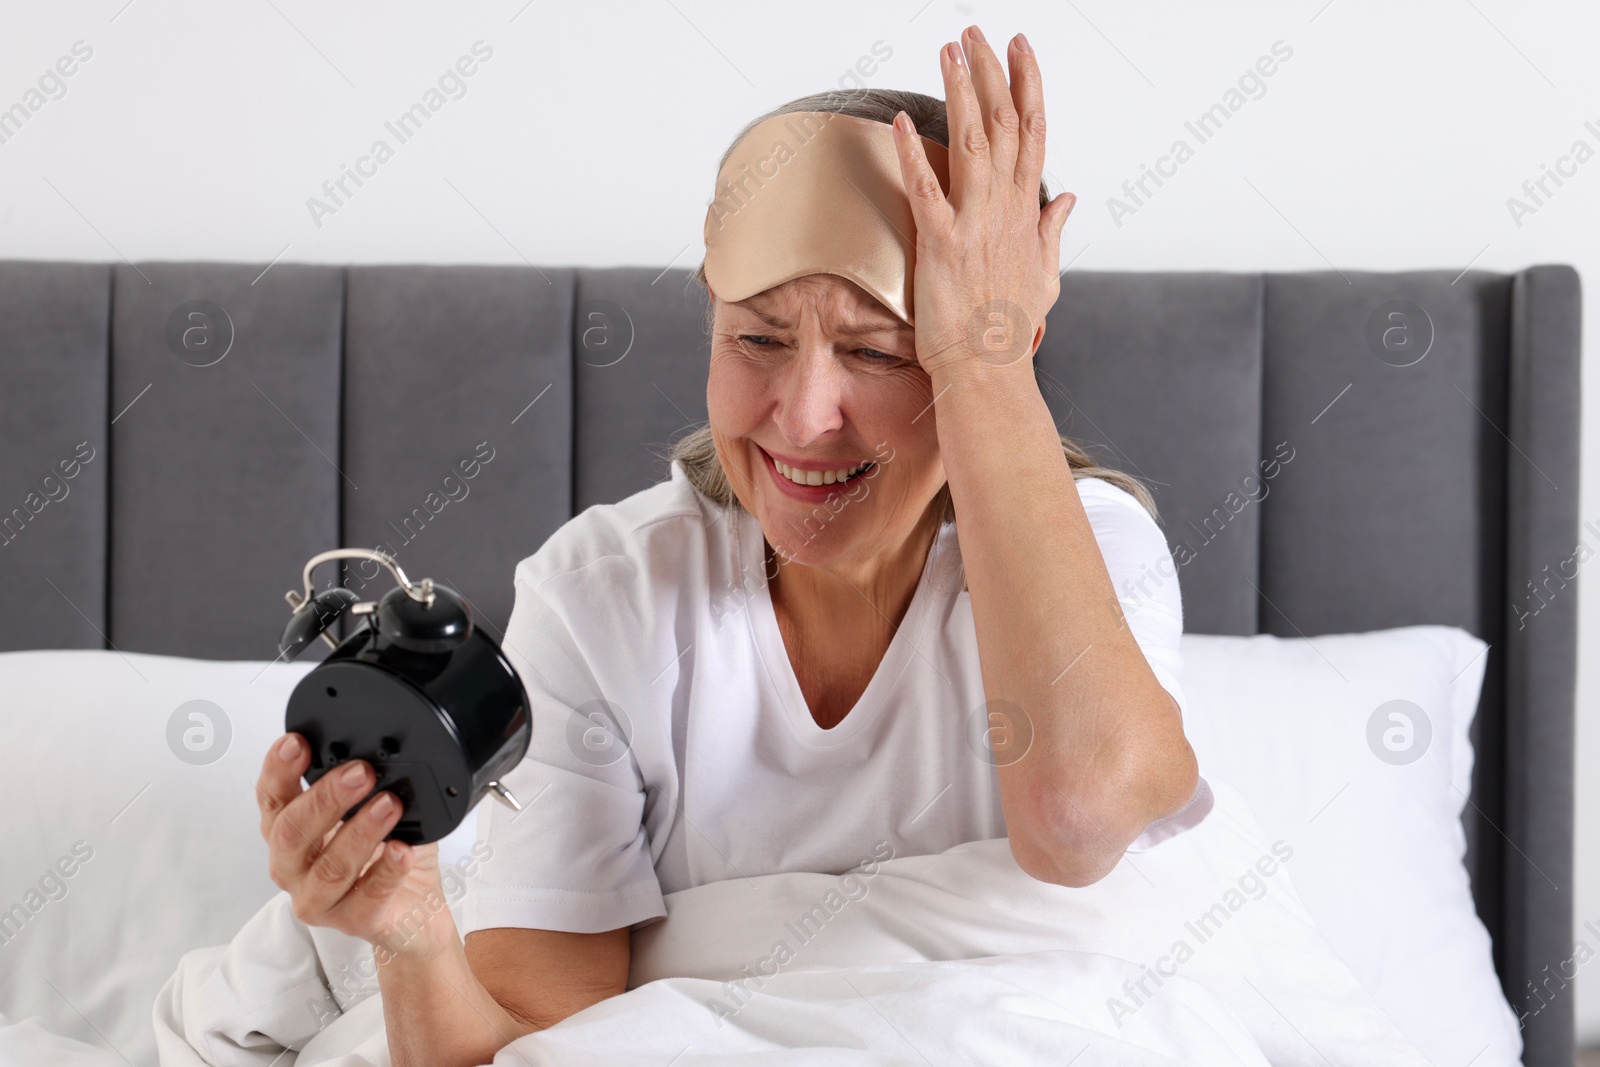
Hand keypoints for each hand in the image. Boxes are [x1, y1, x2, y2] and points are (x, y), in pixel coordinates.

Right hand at [257, 732, 453, 959]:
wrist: (413, 910)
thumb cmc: (385, 854)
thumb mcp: (365, 810)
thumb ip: (360, 784)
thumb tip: (371, 750)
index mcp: (290, 834)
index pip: (271, 799)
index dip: (278, 770)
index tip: (297, 742)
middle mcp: (295, 868)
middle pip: (293, 833)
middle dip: (325, 798)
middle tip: (361, 772)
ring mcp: (321, 899)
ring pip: (330, 867)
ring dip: (360, 831)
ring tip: (389, 805)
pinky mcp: (355, 921)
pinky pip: (370, 896)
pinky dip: (388, 870)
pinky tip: (402, 850)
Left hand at [890, 25, 1075, 376]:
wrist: (988, 371)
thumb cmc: (1009, 329)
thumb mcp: (1043, 275)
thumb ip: (1052, 229)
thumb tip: (1066, 197)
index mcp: (1026, 213)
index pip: (1032, 133)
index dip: (1027, 86)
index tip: (1020, 48)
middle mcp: (1005, 210)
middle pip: (1004, 124)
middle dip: (991, 72)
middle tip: (976, 32)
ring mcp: (975, 225)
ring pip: (972, 144)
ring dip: (961, 93)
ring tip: (949, 51)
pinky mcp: (942, 246)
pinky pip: (926, 191)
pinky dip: (914, 155)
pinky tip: (902, 122)